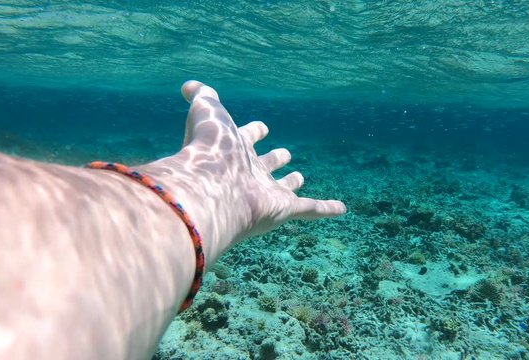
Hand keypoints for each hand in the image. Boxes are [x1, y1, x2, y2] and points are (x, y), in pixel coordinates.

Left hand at [137, 81, 345, 262]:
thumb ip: (202, 96)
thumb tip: (188, 85)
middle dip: (273, 160)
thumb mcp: (207, 111)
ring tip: (299, 177)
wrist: (213, 187)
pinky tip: (340, 209)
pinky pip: (311, 209)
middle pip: (265, 165)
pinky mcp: (284, 209)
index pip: (246, 138)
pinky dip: (326, 209)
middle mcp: (250, 173)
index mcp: (235, 151)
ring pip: (283, 188)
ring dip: (291, 183)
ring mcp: (267, 193)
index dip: (253, 132)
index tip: (262, 127)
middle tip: (283, 154)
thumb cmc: (210, 148)